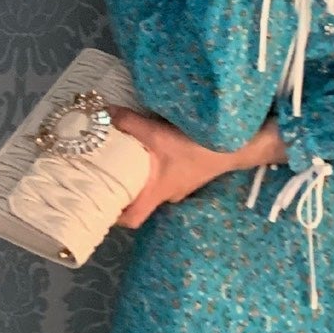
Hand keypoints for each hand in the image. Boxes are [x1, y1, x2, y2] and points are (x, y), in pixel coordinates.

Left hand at [108, 108, 230, 229]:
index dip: (114, 216)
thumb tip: (103, 113)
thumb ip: (129, 123)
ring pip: (154, 188)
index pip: (132, 219)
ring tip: (124, 161)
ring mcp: (181, 186)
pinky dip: (155, 169)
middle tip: (106, 176)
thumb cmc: (194, 147)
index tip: (99, 202)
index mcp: (157, 192)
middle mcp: (168, 195)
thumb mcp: (157, 132)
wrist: (234, 145)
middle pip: (141, 202)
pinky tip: (151, 152)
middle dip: (124, 190)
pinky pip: (166, 177)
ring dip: (141, 178)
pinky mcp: (189, 175)